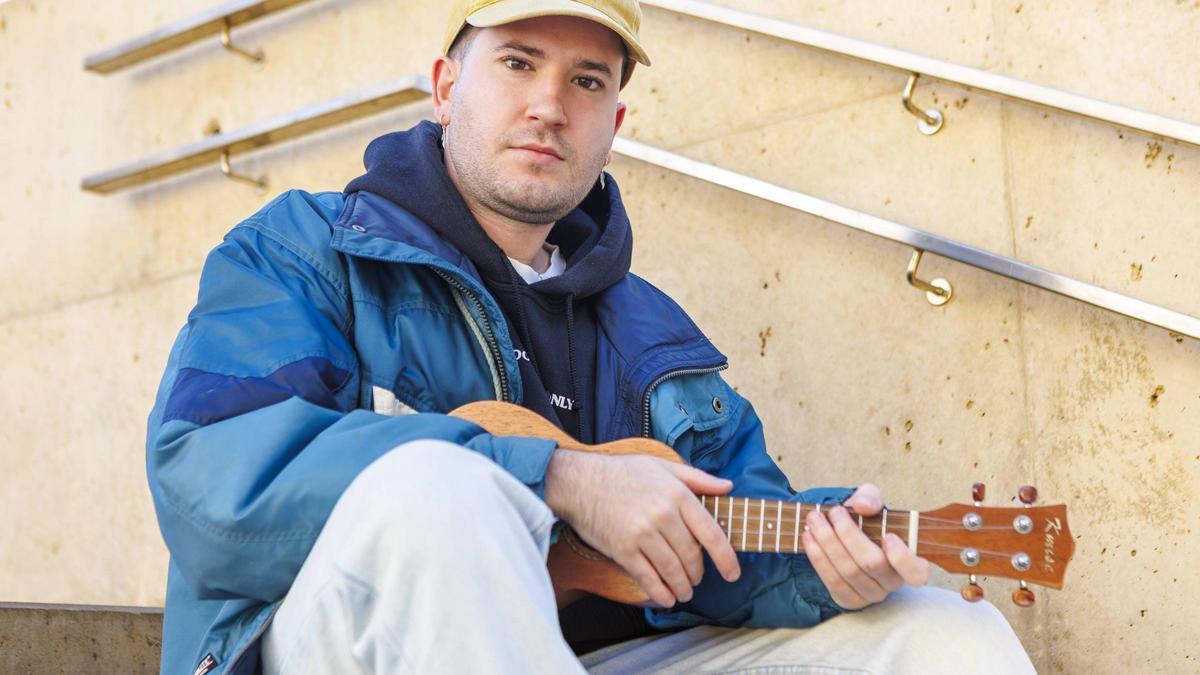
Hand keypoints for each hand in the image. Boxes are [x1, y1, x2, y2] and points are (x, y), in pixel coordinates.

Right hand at [544, 450, 740, 607]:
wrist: (579, 481)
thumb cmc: (622, 472)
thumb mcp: (662, 465)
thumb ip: (697, 478)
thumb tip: (728, 487)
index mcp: (677, 494)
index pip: (711, 533)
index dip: (726, 558)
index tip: (733, 573)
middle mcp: (663, 515)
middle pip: (692, 556)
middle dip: (698, 573)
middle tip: (698, 578)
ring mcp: (642, 534)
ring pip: (673, 571)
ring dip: (683, 587)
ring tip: (685, 592)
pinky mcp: (623, 550)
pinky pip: (648, 579)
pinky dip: (661, 593)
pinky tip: (667, 598)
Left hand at [800, 483, 929, 609]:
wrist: (844, 536)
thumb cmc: (865, 520)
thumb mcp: (870, 501)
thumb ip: (870, 497)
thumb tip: (862, 506)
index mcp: (909, 561)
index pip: (916, 572)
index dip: (903, 558)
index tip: (888, 536)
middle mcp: (893, 582)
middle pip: (872, 563)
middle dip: (848, 535)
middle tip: (833, 511)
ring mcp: (871, 594)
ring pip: (849, 572)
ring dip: (827, 543)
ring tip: (813, 520)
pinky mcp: (849, 599)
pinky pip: (833, 581)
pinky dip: (818, 557)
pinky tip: (809, 538)